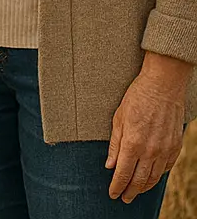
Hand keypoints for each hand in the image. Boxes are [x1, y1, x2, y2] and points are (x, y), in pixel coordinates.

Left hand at [106, 53, 189, 202]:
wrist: (162, 87)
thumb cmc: (136, 98)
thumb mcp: (118, 118)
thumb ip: (115, 144)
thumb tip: (110, 165)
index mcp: (133, 143)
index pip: (123, 173)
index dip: (117, 186)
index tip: (112, 194)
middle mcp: (150, 151)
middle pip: (139, 180)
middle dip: (130, 192)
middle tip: (123, 198)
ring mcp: (165, 150)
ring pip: (154, 177)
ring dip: (144, 187)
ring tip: (136, 192)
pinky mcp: (175, 147)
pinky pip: (166, 168)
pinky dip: (158, 175)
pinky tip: (151, 177)